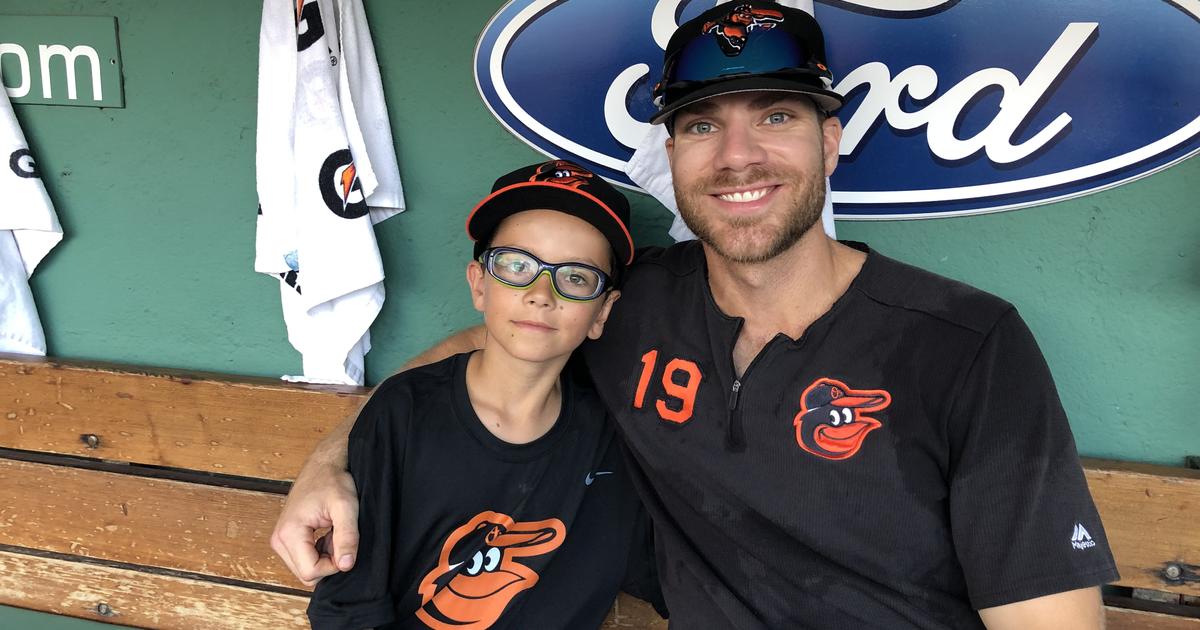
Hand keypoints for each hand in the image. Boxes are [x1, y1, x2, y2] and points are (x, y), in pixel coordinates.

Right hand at [270, 461, 359, 585]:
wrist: (323, 464)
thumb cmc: (333, 481)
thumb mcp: (346, 508)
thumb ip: (347, 537)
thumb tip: (345, 566)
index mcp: (289, 533)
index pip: (310, 572)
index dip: (333, 566)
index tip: (345, 546)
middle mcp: (279, 539)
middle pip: (306, 574)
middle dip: (328, 562)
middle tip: (339, 537)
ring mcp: (280, 539)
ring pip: (306, 568)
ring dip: (325, 557)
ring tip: (334, 532)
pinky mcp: (286, 538)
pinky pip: (304, 558)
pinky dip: (320, 552)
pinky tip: (328, 533)